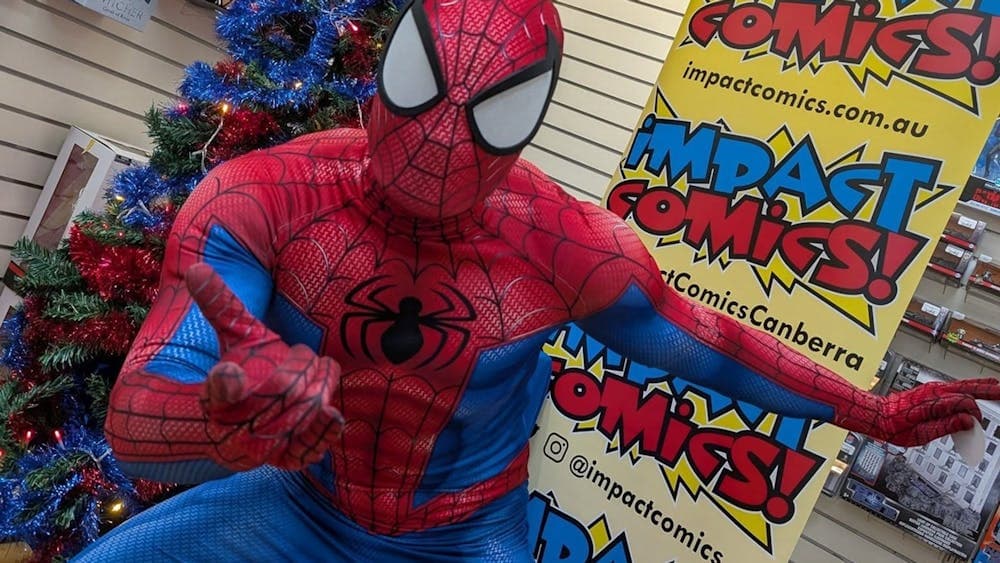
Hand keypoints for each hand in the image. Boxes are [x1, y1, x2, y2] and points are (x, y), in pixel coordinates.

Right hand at [186, 263, 342, 471]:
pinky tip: (334, 414)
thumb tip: (198, 268)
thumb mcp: (233, 337)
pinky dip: (323, 432)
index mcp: (216, 393)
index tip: (228, 372)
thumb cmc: (240, 370)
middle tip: (301, 357)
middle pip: (282, 390)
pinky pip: (307, 449)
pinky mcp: (283, 460)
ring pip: (300, 413)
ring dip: (316, 389)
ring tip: (317, 375)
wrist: (235, 427)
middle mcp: (234, 424)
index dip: (225, 382)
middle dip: (299, 369)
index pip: (221, 386)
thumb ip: (220, 305)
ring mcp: (260, 447)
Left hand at [868, 378, 999, 446]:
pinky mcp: (931, 392)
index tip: (976, 426)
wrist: (877, 416)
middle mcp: (934, 391)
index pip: (964, 402)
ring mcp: (932, 390)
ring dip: (980, 387)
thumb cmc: (895, 426)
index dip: (974, 415)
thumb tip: (969, 421)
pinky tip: (976, 391)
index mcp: (933, 401)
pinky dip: (969, 389)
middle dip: (988, 389)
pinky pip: (954, 388)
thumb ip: (947, 426)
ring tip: (996, 387)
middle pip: (968, 387)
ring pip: (962, 385)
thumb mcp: (922, 433)